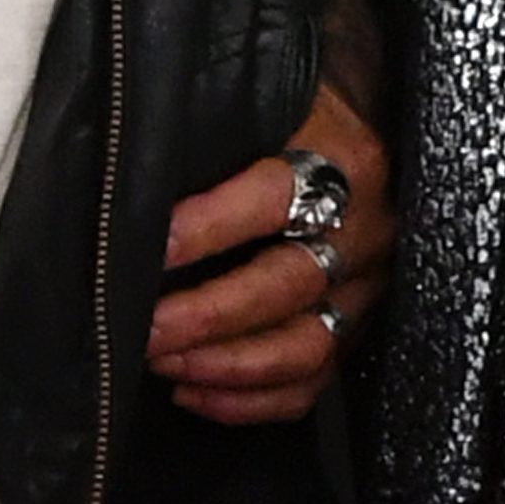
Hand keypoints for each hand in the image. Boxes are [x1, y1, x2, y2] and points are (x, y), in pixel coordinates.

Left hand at [145, 25, 392, 427]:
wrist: (368, 122)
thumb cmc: (297, 111)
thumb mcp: (266, 103)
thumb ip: (216, 128)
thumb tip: (136, 169)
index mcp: (343, 162)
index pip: (273, 198)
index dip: (210, 227)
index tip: (154, 247)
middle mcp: (363, 230)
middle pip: (287, 285)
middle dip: (208, 315)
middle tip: (146, 329)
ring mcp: (365, 286)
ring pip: (304, 346)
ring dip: (226, 365)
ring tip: (163, 362)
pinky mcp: (356, 327)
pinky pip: (311, 382)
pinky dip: (251, 401)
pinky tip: (195, 392)